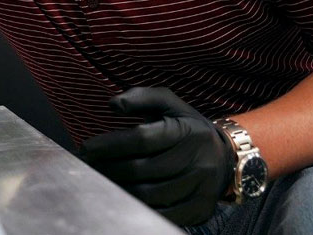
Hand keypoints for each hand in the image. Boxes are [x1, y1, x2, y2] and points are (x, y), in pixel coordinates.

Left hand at [78, 87, 233, 225]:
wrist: (225, 158)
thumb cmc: (186, 128)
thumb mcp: (169, 104)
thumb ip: (141, 97)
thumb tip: (113, 104)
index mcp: (188, 131)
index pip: (142, 138)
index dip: (110, 144)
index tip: (87, 148)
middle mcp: (198, 159)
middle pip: (141, 169)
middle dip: (108, 168)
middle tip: (88, 167)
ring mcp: (200, 187)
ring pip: (149, 194)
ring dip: (118, 188)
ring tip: (101, 181)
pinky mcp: (200, 209)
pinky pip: (162, 214)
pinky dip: (137, 207)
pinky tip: (122, 197)